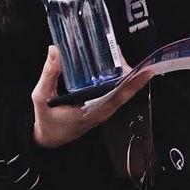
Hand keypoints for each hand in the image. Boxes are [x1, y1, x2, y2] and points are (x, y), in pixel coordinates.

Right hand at [32, 46, 153, 148]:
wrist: (47, 139)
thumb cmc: (46, 121)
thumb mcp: (42, 97)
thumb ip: (49, 74)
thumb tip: (54, 50)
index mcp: (94, 111)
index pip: (120, 95)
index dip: (135, 83)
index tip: (147, 70)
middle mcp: (102, 110)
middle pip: (124, 89)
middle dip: (130, 71)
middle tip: (124, 51)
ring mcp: (102, 108)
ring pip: (119, 89)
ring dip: (122, 72)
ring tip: (117, 53)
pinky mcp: (99, 105)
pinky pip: (112, 90)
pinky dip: (114, 77)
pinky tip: (110, 64)